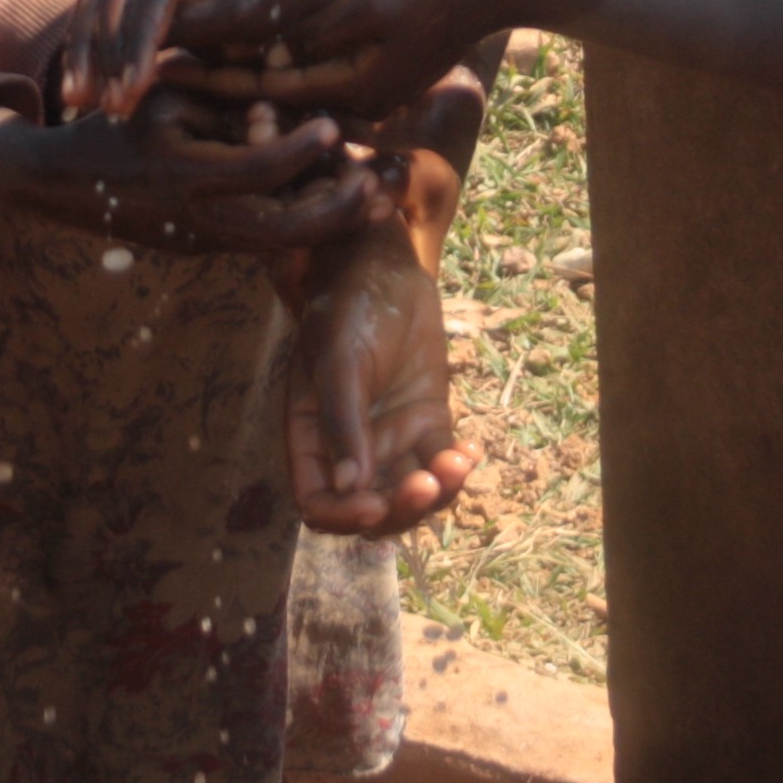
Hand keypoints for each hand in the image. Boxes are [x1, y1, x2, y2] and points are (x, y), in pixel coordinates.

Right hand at [0, 95, 383, 254]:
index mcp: (187, 172)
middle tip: (378, 183)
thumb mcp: (166, 99)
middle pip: (286, 229)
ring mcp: (204, 240)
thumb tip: (279, 108)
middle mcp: (199, 217)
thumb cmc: (117, 122)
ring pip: (281, 245)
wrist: (62, 183)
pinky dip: (303, 225)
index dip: (303, 148)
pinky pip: (263, 242)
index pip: (261, 168)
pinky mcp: (205, 248)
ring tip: (376, 201)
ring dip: (331, 224)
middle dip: (338, 210)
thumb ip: (221, 103)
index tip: (334, 125)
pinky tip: (336, 204)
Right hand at [64, 0, 349, 119]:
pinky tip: (78, 85)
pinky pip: (96, 4)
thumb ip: (207, 23)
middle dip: (109, 49)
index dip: (142, 39)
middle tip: (107, 103)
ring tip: (80, 99)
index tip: (135, 88)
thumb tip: (154, 46)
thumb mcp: (260, 12)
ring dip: (87, 49)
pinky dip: (86, 44)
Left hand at [169, 0, 511, 120]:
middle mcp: (358, 101)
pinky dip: (276, 73)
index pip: (268, 90)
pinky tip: (240, 56)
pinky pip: (313, 84)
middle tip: (157, 78)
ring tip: (184, 69)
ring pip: (289, 94)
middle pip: (273, 101)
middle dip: (216, 89)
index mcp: (355, 91)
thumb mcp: (370, 8)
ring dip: (240, 81)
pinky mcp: (376, 78)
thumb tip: (263, 58)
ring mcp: (369, 92)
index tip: (165, 68)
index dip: (214, 77)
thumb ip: (317, 37)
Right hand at [286, 220, 479, 536]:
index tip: (375, 506)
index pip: (319, 503)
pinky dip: (459, 469)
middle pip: (372, 509)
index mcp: (312, 438)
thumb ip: (342, 422)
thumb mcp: (340, 359)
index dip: (343, 517)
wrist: (383, 265)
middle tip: (427, 484)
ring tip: (457, 463)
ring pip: (412, 492)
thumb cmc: (348, 306)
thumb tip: (348, 487)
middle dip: (400, 510)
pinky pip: (442, 463)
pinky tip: (470, 451)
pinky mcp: (427, 422)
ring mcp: (392, 436)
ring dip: (437, 494)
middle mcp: (350, 447)